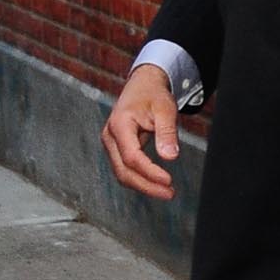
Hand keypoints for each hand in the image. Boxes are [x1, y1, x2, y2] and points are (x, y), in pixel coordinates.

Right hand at [101, 61, 180, 198]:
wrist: (142, 86)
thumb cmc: (153, 94)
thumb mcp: (165, 109)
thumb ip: (166, 133)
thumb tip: (170, 157)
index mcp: (119, 124)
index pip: (131, 157)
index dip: (149, 172)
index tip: (168, 181)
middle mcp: (110, 136)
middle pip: (123, 171)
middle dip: (146, 186)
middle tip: (169, 193)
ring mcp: (111, 144)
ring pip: (122, 174)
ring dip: (143, 186)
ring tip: (166, 192)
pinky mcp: (117, 149)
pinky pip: (125, 169)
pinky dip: (140, 179)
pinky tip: (157, 184)